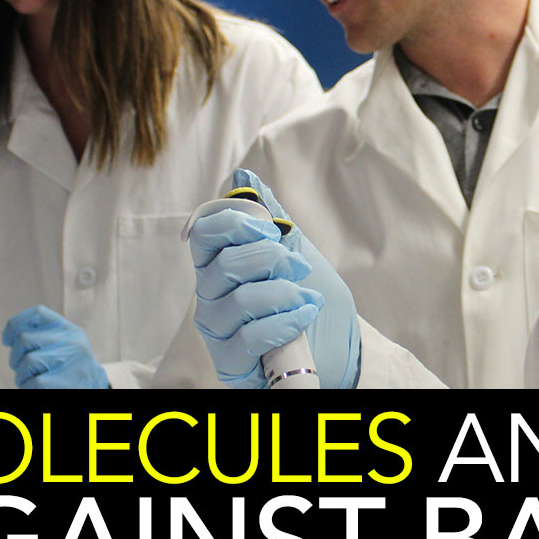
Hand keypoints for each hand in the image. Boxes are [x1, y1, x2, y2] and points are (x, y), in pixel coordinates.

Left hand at [3, 307, 108, 388]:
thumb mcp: (65, 344)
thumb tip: (11, 335)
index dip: (15, 325)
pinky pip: (32, 382)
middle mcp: (72, 341)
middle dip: (14, 356)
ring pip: (27, 361)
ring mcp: (70, 361)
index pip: (37, 313)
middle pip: (25, 339)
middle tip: (20, 368)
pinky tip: (35, 389)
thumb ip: (44, 335)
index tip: (7, 340)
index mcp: (69, 329)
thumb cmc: (70, 368)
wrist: (94, 390)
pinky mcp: (64, 383)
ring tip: (30, 380)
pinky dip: (27, 387)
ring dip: (21, 375)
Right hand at [188, 168, 360, 388]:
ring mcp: (216, 329)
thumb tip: (245, 176)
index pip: (204, 232)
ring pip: (239, 300)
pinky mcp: (228, 361)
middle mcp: (209, 295)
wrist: (334, 350)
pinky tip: (303, 316)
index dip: (235, 224)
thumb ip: (271, 218)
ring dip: (282, 294)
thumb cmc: (306, 300)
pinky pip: (248, 336)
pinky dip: (282, 323)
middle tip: (299, 267)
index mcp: (218, 264)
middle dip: (271, 259)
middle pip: (225, 263)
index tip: (270, 230)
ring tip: (307, 298)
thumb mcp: (297, 253)